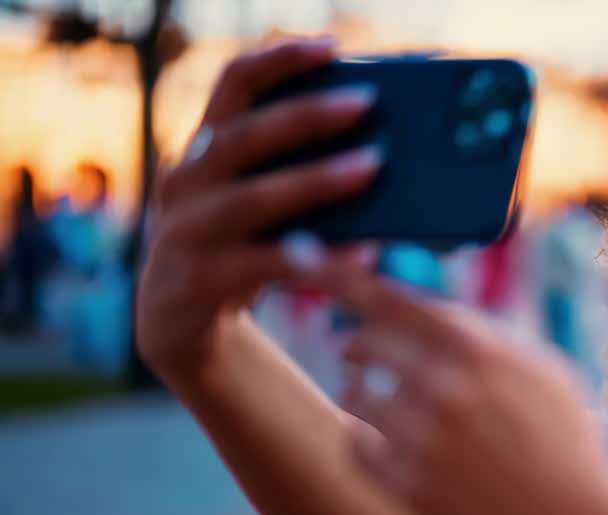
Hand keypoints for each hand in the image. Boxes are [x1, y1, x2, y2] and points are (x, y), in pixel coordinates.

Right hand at [136, 38, 379, 379]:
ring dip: (315, 180)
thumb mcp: (256, 201)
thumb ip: (292, 171)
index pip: (233, 83)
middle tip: (365, 103)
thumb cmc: (239, 248)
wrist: (179, 324)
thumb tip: (379, 148)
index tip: (331, 47)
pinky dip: (321, 257)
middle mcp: (187, 182)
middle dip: (305, 116)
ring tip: (371, 167)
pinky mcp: (202, 281)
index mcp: (204, 149)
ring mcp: (188, 232)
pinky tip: (367, 253)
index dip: (278, 60)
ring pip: (254, 200)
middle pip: (244, 137)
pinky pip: (270, 265)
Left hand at [317, 263, 607, 514]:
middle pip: (363, 343)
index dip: (341, 275)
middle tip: (359, 354)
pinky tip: (396, 451)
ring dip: (364, 396)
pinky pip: (356, 447)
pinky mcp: (408, 490)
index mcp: (480, 348)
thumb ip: (485, 335)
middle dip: (360, 346)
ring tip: (390, 410)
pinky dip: (368, 445)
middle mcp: (446, 387)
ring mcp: (423, 440)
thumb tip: (425, 308)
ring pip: (355, 395)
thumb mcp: (544, 370)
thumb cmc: (570, 446)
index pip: (391, 298)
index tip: (304, 256)